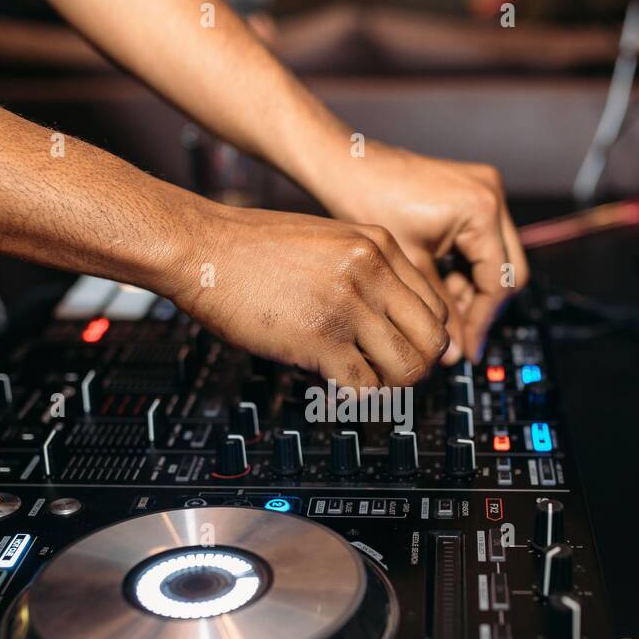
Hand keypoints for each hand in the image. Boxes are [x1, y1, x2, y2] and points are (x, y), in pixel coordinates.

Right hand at [168, 201, 450, 387]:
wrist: (203, 248)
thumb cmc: (252, 249)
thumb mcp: (328, 240)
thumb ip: (365, 271)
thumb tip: (386, 317)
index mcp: (379, 245)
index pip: (435, 306)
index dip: (423, 338)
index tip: (404, 351)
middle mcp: (372, 272)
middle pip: (432, 340)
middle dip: (416, 367)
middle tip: (390, 376)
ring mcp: (348, 305)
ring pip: (406, 368)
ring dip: (388, 387)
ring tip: (361, 383)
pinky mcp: (320, 338)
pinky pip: (364, 386)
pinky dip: (354, 398)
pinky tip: (334, 387)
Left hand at [318, 141, 529, 362]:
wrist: (347, 165)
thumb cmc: (367, 200)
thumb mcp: (409, 266)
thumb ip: (439, 311)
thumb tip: (457, 353)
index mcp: (481, 210)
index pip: (500, 281)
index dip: (482, 321)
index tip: (466, 348)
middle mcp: (492, 195)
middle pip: (507, 270)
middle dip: (480, 306)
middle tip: (457, 337)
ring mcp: (485, 191)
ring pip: (495, 259)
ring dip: (471, 289)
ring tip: (438, 311)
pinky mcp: (471, 194)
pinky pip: (481, 242)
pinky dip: (463, 268)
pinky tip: (438, 286)